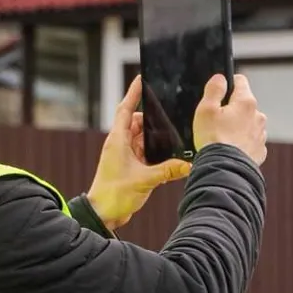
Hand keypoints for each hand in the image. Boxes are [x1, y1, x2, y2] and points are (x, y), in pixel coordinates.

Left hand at [87, 75, 191, 230]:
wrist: (103, 214)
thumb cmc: (113, 194)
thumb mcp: (144, 180)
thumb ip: (168, 171)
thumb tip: (188, 164)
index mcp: (118, 140)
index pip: (125, 109)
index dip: (133, 93)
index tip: (142, 78)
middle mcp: (120, 144)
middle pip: (138, 122)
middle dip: (153, 118)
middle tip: (170, 113)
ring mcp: (125, 155)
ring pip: (143, 138)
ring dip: (156, 137)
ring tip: (173, 134)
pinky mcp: (131, 166)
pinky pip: (145, 152)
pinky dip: (155, 152)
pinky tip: (169, 155)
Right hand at [193, 74, 267, 164]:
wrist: (224, 169)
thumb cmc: (214, 140)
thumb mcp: (206, 109)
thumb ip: (214, 89)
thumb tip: (220, 78)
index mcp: (245, 102)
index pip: (240, 80)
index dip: (228, 83)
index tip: (219, 92)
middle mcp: (257, 116)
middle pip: (244, 104)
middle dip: (231, 109)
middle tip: (216, 120)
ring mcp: (260, 134)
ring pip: (248, 123)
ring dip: (238, 126)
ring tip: (222, 137)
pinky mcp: (259, 150)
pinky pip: (250, 140)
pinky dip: (242, 142)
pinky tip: (230, 147)